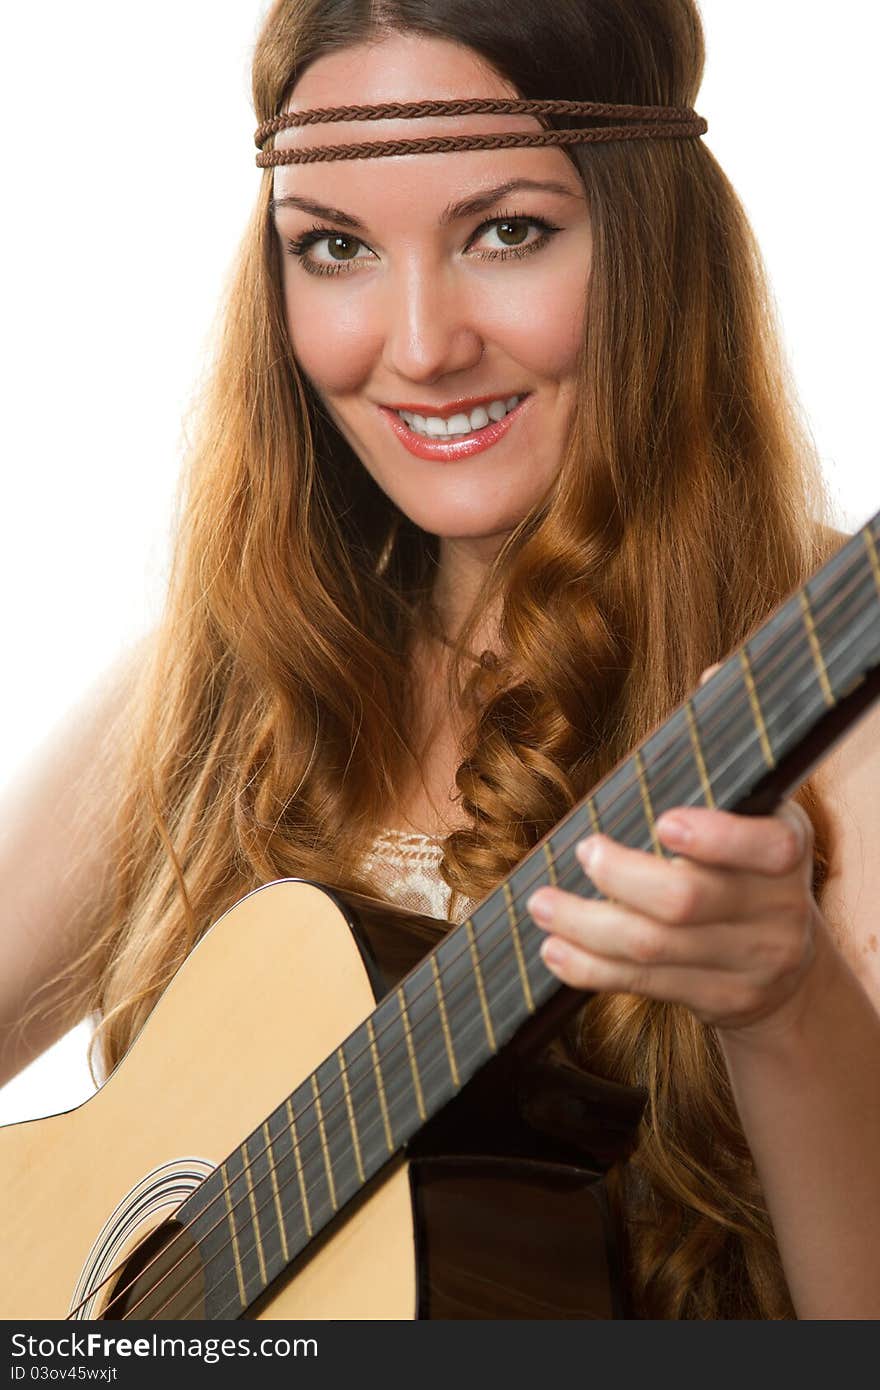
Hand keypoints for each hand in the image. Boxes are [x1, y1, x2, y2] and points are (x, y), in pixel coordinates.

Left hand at [526, 667, 827, 1034]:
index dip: (716, 838)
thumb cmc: (749, 864)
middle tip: (581, 850)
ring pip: (656, 949)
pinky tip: (555, 950)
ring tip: (542, 902)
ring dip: (588, 925)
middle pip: (689, 902)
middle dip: (622, 878)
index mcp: (786, 848)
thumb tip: (709, 675)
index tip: (663, 822)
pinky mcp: (717, 1000)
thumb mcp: (755, 811)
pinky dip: (592, 968)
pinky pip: (644, 985)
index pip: (765, 848)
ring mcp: (746, 962)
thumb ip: (724, 753)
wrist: (786, 970)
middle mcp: (775, 910)